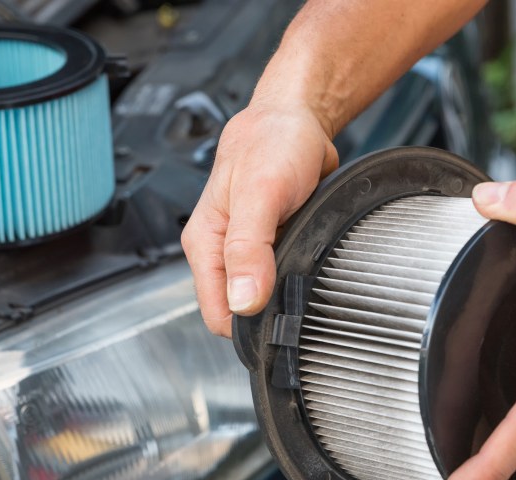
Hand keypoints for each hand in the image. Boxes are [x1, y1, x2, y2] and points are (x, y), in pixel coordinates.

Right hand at [181, 103, 338, 336]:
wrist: (296, 119)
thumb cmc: (272, 144)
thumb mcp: (258, 195)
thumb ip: (248, 249)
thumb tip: (243, 301)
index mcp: (205, 244)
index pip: (217, 314)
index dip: (247, 325)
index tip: (279, 317)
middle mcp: (222, 252)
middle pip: (241, 310)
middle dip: (269, 311)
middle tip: (300, 291)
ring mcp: (247, 251)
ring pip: (263, 297)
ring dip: (285, 293)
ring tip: (306, 270)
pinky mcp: (271, 246)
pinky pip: (283, 278)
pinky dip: (297, 276)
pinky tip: (310, 260)